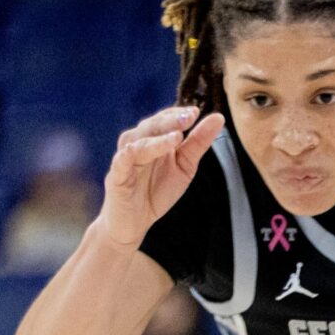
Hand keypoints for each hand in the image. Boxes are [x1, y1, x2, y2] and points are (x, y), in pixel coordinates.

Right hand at [101, 106, 223, 249]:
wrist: (133, 223)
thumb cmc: (156, 191)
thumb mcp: (185, 166)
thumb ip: (199, 142)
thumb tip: (218, 118)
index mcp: (154, 140)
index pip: (165, 120)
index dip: (178, 114)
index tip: (196, 111)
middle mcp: (137, 144)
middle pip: (151, 126)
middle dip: (170, 120)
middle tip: (190, 116)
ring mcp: (125, 159)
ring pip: (137, 141)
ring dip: (156, 137)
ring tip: (177, 135)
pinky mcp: (116, 176)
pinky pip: (121, 161)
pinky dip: (131, 154)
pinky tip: (140, 150)